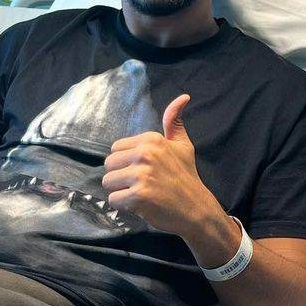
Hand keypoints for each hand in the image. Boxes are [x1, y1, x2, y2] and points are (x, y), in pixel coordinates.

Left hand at [102, 94, 219, 237]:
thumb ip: (174, 121)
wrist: (197, 209)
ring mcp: (141, 175)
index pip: (115, 148)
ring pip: (108, 182)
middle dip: (120, 177)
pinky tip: (140, 205)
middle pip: (109, 164)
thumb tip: (183, 97)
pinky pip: (113, 199)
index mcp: (152, 139)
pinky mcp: (139, 196)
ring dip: (120, 191)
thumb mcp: (182, 145)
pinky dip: (123, 206)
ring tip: (140, 194)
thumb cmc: (186, 177)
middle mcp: (145, 154)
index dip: (125, 162)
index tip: (143, 170)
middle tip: (140, 184)